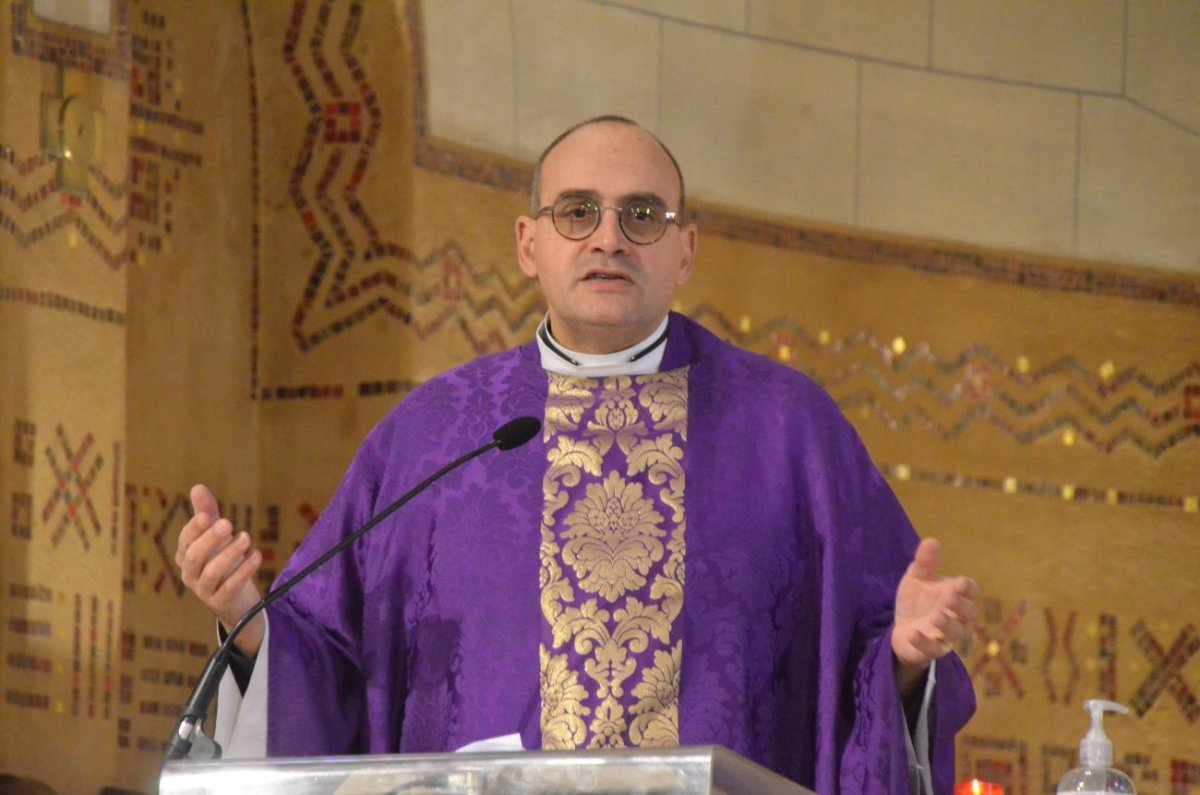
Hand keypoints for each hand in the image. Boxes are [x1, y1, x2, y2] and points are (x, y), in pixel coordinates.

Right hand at [175, 484, 264, 656]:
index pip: (185, 541)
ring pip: (212, 572)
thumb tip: (197, 487)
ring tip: (246, 537)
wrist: (236, 600)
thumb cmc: (222, 561)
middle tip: (229, 523)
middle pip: (194, 557)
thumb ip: (207, 513)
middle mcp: (191, 574)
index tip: (208, 515)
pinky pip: (231, 586)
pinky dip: (245, 570)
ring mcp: (204, 590)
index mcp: (186, 556)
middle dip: (211, 539)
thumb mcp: (215, 536)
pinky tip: (257, 556)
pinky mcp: (222, 601)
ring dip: (230, 553)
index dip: (195, 529)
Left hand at [892, 538, 977, 697]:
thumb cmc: (916, 601)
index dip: (967, 587)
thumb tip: (932, 541)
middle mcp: (956, 616)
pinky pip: (933, 649)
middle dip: (961, 606)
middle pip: (970, 613)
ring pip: (957, 633)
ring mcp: (946, 635)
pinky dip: (924, 642)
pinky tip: (913, 633)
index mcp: (955, 595)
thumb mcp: (916, 578)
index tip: (958, 583)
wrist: (902, 628)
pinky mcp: (932, 650)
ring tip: (936, 616)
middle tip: (948, 598)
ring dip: (947, 625)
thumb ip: (924, 562)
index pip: (970, 591)